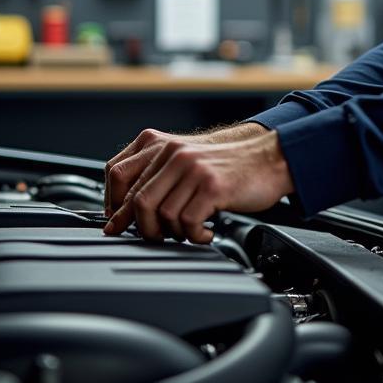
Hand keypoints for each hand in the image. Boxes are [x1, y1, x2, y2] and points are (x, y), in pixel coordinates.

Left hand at [102, 130, 292, 242]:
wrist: (269, 158)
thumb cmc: (228, 165)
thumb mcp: (186, 162)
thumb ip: (157, 177)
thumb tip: (122, 212)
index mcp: (161, 145)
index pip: (118, 174)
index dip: (114, 205)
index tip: (117, 224)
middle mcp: (174, 154)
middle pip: (137, 201)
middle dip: (144, 228)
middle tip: (157, 237)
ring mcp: (193, 169)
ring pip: (162, 215)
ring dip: (172, 234)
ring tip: (187, 233)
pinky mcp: (212, 187)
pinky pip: (187, 222)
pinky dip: (194, 235)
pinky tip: (205, 232)